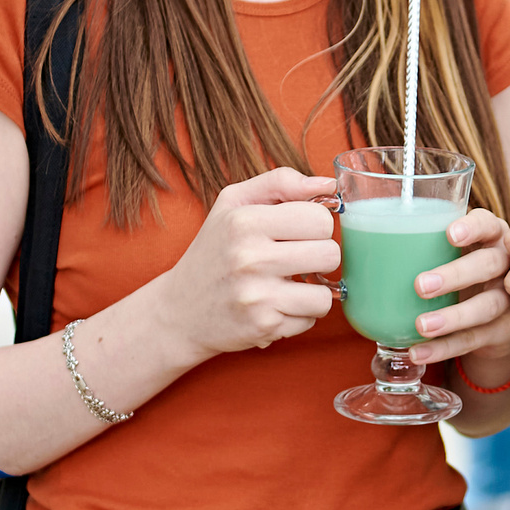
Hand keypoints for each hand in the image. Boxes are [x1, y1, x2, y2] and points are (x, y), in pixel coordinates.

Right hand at [146, 169, 338, 361]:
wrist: (179, 311)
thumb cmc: (214, 250)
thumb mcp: (233, 203)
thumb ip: (281, 183)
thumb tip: (328, 184)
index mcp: (244, 221)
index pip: (320, 219)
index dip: (316, 225)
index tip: (300, 232)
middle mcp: (249, 258)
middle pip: (330, 254)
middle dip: (319, 256)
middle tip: (297, 259)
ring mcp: (256, 296)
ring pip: (324, 294)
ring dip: (313, 290)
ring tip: (290, 284)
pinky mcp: (263, 327)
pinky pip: (310, 319)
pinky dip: (299, 314)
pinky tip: (277, 305)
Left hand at [407, 206, 509, 377]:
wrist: (496, 317)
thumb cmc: (461, 271)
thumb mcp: (450, 252)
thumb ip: (421, 244)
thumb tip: (355, 239)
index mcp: (490, 237)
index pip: (488, 224)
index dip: (472, 228)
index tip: (449, 234)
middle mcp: (505, 264)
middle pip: (489, 264)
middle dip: (455, 274)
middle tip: (420, 285)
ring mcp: (508, 299)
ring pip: (486, 306)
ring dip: (452, 317)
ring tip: (421, 326)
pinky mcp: (505, 330)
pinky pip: (474, 339)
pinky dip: (445, 347)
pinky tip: (419, 351)